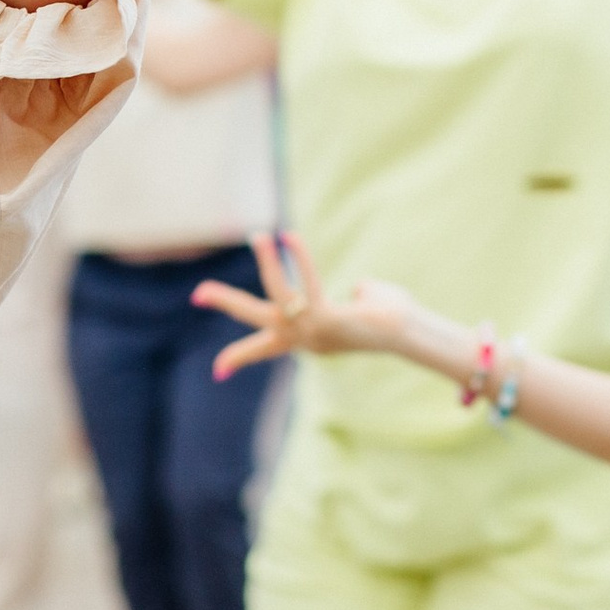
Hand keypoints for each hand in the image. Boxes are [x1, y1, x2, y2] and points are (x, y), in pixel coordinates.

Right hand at [190, 232, 414, 378]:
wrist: (411, 333)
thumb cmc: (392, 321)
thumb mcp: (363, 310)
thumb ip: (355, 297)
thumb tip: (358, 290)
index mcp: (306, 339)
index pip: (263, 350)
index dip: (238, 358)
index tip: (217, 372)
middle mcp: (302, 338)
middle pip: (254, 319)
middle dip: (225, 303)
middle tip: (198, 294)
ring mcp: (312, 330)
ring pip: (278, 293)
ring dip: (269, 263)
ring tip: (259, 237)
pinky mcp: (327, 319)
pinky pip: (307, 282)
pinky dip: (300, 257)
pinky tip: (289, 236)